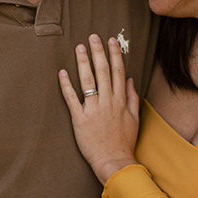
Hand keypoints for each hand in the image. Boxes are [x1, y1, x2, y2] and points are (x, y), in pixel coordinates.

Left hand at [58, 34, 140, 183]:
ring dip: (83, 63)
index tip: (111, 41)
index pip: (118, 72)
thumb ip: (131, 97)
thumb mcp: (134, 119)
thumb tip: (129, 79)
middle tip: (92, 36)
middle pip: (103, 72)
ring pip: (88, 82)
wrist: (114, 162)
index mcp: (120, 101)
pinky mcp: (80, 120)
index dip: (114, 54)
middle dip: (98, 52)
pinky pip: (72, 99)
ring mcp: (93, 110)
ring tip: (79, 47)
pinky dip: (66, 85)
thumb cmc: (124, 142)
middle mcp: (108, 102)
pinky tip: (62, 72)